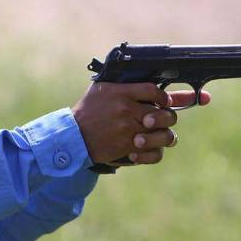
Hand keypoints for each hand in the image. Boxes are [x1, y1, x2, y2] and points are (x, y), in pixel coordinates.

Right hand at [72, 83, 210, 165]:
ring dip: (164, 136)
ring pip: (164, 135)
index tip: (163, 101)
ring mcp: (127, 130)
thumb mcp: (103, 91)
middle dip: (168, 118)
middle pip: (165, 114)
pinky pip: (154, 153)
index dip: (164, 97)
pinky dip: (153, 152)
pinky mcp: (126, 147)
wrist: (72, 136)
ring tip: (156, 135)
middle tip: (161, 120)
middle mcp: (126, 110)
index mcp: (120, 93)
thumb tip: (154, 87)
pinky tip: (145, 147)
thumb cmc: (88, 111)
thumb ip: (127, 88)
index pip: (154, 90)